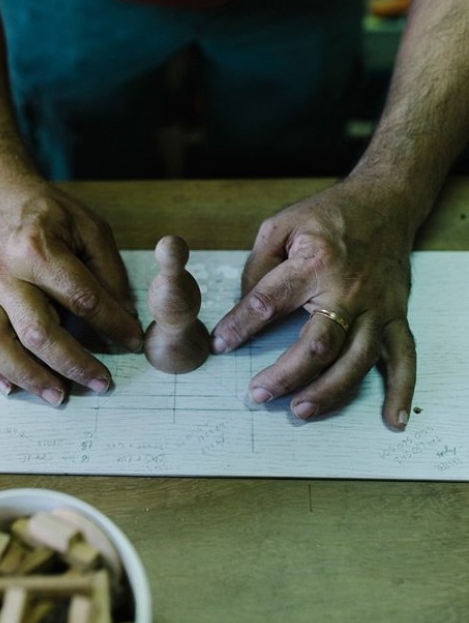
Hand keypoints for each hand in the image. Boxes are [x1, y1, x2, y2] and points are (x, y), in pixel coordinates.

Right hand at [0, 179, 142, 403]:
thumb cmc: (48, 211)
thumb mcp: (89, 227)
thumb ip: (108, 272)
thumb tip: (124, 315)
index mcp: (37, 249)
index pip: (82, 299)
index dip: (113, 325)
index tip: (133, 341)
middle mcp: (3, 273)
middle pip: (39, 332)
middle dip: (74, 363)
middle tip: (101, 383)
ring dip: (30, 377)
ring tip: (58, 396)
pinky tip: (11, 388)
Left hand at [210, 180, 415, 427]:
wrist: (385, 202)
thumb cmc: (328, 216)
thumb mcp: (280, 226)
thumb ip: (257, 267)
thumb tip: (242, 309)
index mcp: (314, 262)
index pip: (269, 301)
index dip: (240, 325)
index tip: (220, 345)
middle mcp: (349, 290)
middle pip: (317, 343)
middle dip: (285, 374)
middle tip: (257, 394)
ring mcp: (377, 308)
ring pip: (355, 360)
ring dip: (329, 391)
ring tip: (300, 409)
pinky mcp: (396, 316)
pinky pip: (403, 358)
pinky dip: (401, 391)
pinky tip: (392, 419)